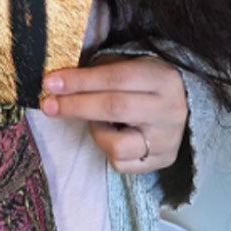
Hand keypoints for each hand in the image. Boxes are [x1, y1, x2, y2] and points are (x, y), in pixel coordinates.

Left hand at [41, 56, 187, 173]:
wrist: (183, 106)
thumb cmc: (142, 82)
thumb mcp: (127, 67)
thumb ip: (97, 72)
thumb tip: (57, 83)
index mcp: (160, 78)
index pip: (115, 77)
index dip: (80, 80)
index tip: (50, 83)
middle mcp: (169, 110)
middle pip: (114, 108)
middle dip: (75, 106)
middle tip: (48, 105)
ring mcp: (167, 140)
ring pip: (117, 145)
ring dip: (95, 132)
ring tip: (98, 122)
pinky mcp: (162, 161)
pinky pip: (120, 163)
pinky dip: (107, 149)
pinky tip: (113, 135)